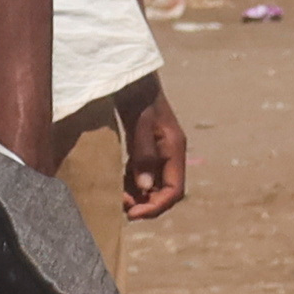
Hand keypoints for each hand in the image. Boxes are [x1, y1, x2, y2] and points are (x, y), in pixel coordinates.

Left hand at [115, 76, 191, 220]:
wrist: (133, 80)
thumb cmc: (138, 99)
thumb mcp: (139, 126)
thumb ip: (144, 157)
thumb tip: (144, 187)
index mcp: (175, 150)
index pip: (174, 190)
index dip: (157, 206)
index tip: (134, 213)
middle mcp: (170, 155)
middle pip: (165, 191)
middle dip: (146, 204)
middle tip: (123, 209)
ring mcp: (159, 153)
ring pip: (153, 185)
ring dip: (138, 196)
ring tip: (119, 200)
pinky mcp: (146, 150)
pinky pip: (143, 175)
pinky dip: (132, 184)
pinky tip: (118, 186)